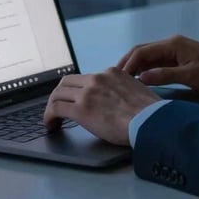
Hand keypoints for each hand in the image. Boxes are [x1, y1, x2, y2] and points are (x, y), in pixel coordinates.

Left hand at [43, 67, 159, 145]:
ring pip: (58, 93)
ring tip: (52, 119)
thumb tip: (116, 101)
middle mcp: (97, 78)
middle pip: (67, 81)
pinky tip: (51, 125)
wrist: (149, 120)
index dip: (77, 90)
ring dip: (52, 106)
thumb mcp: (135, 90)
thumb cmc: (148, 112)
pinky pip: (56, 108)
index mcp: (111, 73)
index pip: (86, 78)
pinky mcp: (81, 109)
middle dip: (60, 94)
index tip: (75, 99)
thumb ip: (121, 90)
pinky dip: (49, 116)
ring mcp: (88, 92)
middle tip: (58, 107)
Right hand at [117, 34, 198, 93]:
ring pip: (149, 56)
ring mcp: (176, 50)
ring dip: (136, 67)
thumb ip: (164, 76)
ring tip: (124, 82)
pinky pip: (158, 62)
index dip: (127, 64)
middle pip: (142, 51)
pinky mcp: (180, 58)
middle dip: (127, 63)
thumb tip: (141, 77)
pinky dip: (147, 69)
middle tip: (115, 79)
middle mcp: (172, 44)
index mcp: (173, 44)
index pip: (142, 51)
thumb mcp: (190, 77)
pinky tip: (142, 80)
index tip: (117, 78)